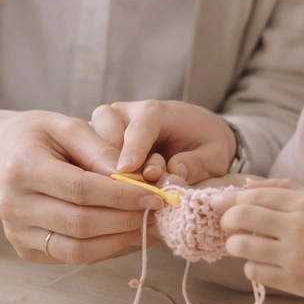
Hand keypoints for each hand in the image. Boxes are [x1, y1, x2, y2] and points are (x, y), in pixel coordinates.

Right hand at [0, 109, 163, 263]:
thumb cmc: (36, 137)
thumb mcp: (66, 126)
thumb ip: (100, 148)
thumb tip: (134, 177)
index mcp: (21, 167)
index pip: (80, 189)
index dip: (121, 196)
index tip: (153, 195)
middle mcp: (12, 205)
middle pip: (80, 224)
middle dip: (126, 220)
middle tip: (156, 212)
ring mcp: (15, 232)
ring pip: (78, 250)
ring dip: (119, 241)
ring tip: (146, 226)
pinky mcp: (24, 250)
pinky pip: (71, 258)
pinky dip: (104, 250)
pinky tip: (124, 235)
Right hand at [90, 100, 237, 184]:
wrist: (194, 135)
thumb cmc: (203, 144)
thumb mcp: (214, 156)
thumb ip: (198, 164)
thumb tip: (174, 174)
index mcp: (153, 111)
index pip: (139, 128)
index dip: (133, 150)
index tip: (126, 170)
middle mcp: (123, 113)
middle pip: (107, 136)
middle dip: (119, 166)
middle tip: (140, 186)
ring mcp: (106, 128)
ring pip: (93, 149)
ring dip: (108, 172)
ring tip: (134, 187)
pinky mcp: (96, 143)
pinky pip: (89, 161)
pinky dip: (101, 178)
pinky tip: (119, 192)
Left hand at [214, 179, 303, 303]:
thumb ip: (284, 189)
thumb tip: (245, 185)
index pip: (252, 196)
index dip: (229, 199)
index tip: (218, 203)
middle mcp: (298, 227)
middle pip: (240, 217)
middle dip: (227, 221)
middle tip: (229, 226)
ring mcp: (295, 256)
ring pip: (241, 246)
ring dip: (236, 245)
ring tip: (245, 245)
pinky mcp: (295, 282)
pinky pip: (254, 272)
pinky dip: (252, 267)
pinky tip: (263, 264)